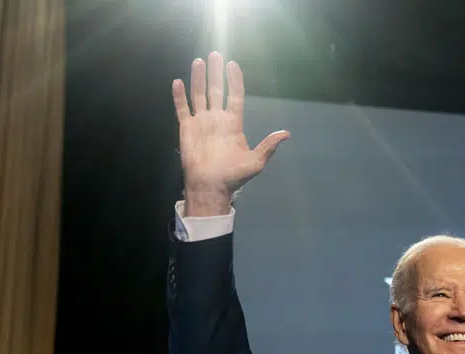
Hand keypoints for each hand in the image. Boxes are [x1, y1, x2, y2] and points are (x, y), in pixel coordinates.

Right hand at [171, 52, 289, 215]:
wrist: (210, 186)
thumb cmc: (233, 176)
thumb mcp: (255, 162)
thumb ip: (268, 146)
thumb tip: (286, 134)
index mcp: (233, 124)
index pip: (235, 96)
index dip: (234, 81)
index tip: (233, 65)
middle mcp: (217, 119)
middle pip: (216, 91)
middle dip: (216, 73)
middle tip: (216, 55)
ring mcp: (201, 122)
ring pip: (199, 95)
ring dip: (198, 79)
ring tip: (199, 61)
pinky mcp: (186, 128)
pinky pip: (182, 109)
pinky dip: (179, 96)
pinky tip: (178, 82)